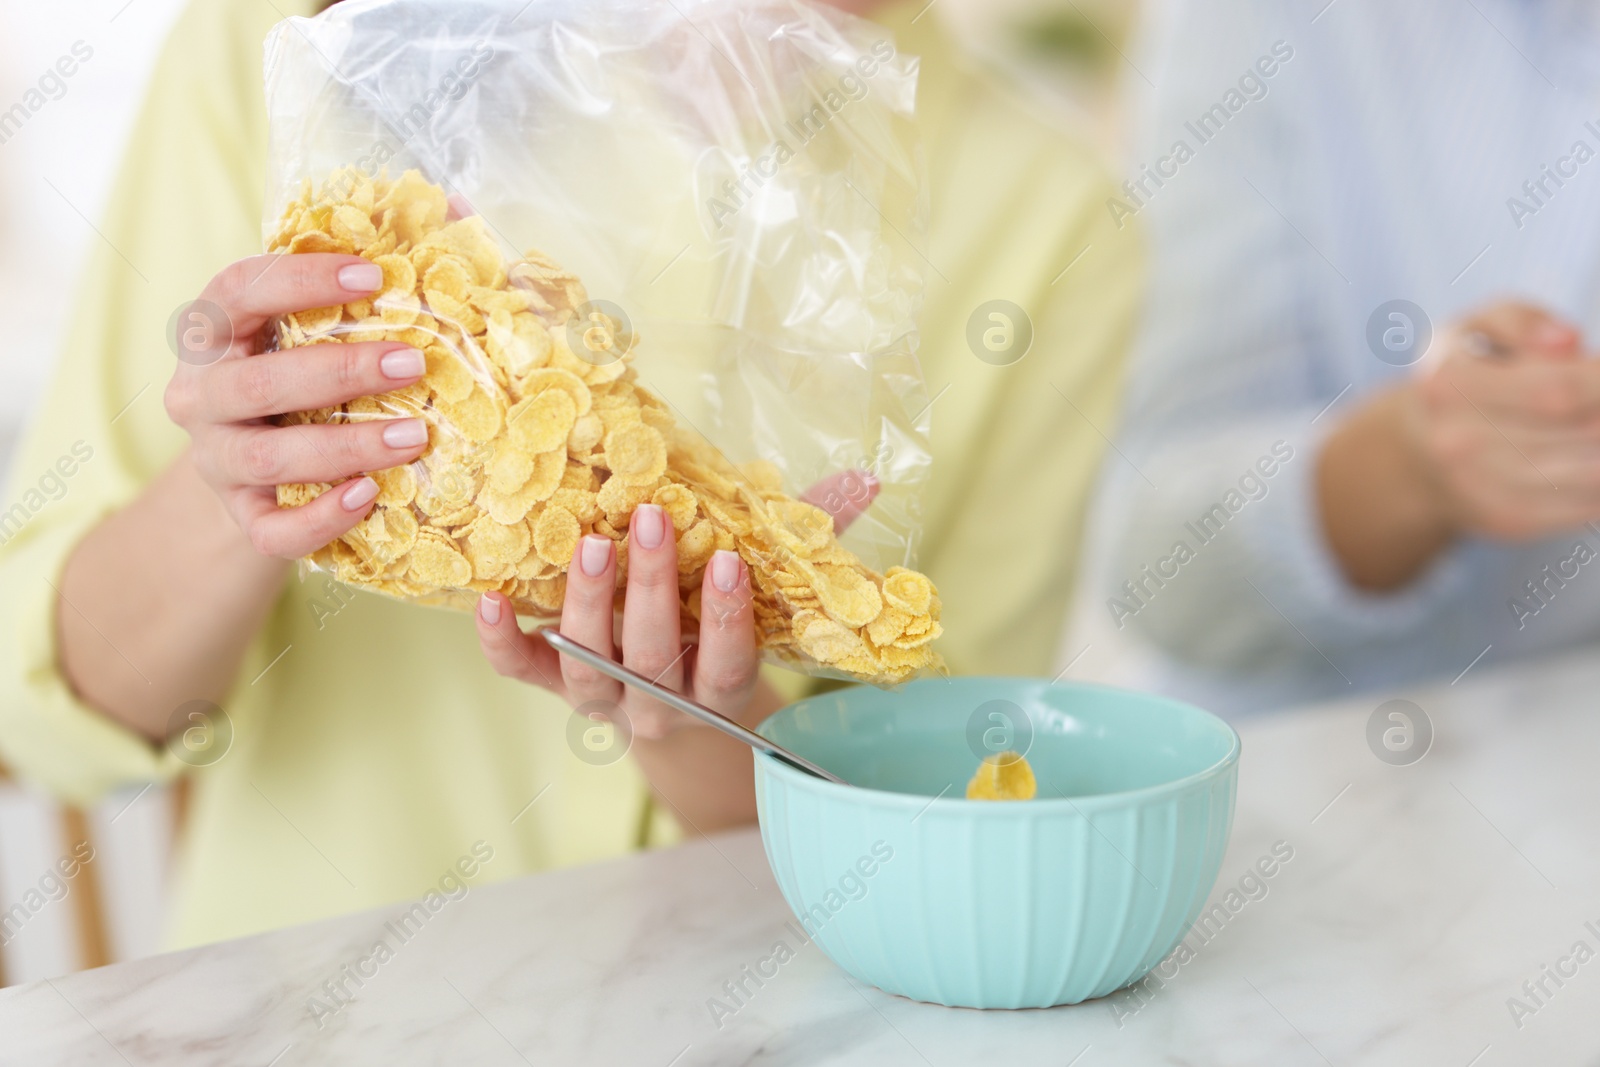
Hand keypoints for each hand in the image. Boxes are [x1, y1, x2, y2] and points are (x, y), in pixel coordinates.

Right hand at [162, 254, 429, 557]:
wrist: (260, 475)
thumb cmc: (306, 377)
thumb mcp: (321, 322)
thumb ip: (376, 268)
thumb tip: (458, 204)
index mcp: (215, 331)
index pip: (238, 290)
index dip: (300, 278)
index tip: (373, 274)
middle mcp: (203, 395)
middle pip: (255, 384)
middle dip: (338, 372)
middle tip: (415, 362)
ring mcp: (218, 461)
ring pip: (267, 458)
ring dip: (345, 446)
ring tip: (415, 437)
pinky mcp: (243, 518)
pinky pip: (273, 529)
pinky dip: (320, 519)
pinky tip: (369, 497)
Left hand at [475, 471, 878, 738]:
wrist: (677, 713)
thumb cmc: (726, 634)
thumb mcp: (773, 597)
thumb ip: (811, 537)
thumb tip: (864, 478)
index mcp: (718, 688)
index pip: (726, 664)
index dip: (726, 618)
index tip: (729, 560)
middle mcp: (659, 704)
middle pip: (654, 658)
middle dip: (652, 592)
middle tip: (650, 523)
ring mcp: (603, 697)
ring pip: (589, 667)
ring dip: (588, 608)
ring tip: (591, 545)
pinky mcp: (553, 684)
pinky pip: (522, 672)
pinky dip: (503, 641)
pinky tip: (489, 597)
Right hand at [1319, 300, 1599, 588]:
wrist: (1419, 455)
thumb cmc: (1465, 377)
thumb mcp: (1476, 329)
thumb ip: (1520, 321)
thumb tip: (1566, 343)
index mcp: (1449, 385)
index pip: (1559, 388)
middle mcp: (1457, 442)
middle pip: (1585, 430)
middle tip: (1598, 403)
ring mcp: (1481, 488)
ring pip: (1594, 472)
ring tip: (1591, 424)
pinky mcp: (1508, 521)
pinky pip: (1587, 505)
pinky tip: (1589, 456)